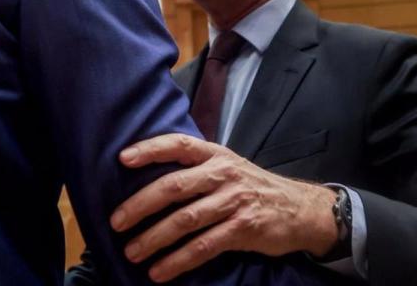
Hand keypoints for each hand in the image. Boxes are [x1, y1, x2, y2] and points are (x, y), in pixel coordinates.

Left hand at [111, 133, 338, 282]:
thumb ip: (196, 169)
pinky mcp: (243, 229)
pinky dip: (178, 261)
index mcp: (216, 155)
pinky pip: (203, 246)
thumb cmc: (253, 188)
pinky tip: (159, 271)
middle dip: (141, 204)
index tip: (122, 158)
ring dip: (154, 238)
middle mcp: (224, 174)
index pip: (179, 145)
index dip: (150, 150)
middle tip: (116, 222)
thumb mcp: (229, 167)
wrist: (300, 209)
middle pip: (175, 186)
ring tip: (131, 252)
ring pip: (185, 220)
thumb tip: (149, 178)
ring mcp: (234, 202)